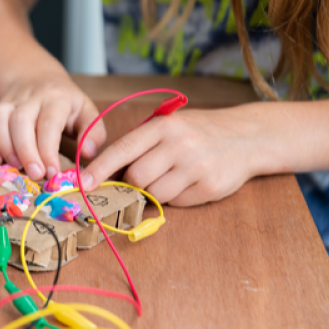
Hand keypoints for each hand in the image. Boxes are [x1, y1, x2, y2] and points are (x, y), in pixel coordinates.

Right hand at [0, 72, 106, 180]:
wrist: (37, 77)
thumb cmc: (65, 103)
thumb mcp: (86, 112)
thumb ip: (93, 133)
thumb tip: (88, 153)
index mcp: (56, 98)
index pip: (49, 123)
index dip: (48, 150)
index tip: (52, 173)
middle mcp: (30, 98)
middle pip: (21, 121)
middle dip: (26, 151)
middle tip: (35, 175)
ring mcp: (8, 102)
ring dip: (4, 146)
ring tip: (16, 167)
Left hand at [79, 108, 264, 205]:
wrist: (246, 137)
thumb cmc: (196, 132)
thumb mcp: (167, 126)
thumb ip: (139, 144)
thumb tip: (103, 171)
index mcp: (163, 126)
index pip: (123, 149)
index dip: (99, 169)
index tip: (82, 183)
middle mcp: (179, 145)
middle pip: (136, 177)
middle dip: (133, 182)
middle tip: (143, 176)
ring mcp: (196, 167)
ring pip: (155, 193)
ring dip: (155, 191)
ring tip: (170, 176)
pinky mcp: (210, 187)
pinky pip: (177, 202)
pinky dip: (175, 197)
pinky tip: (187, 182)